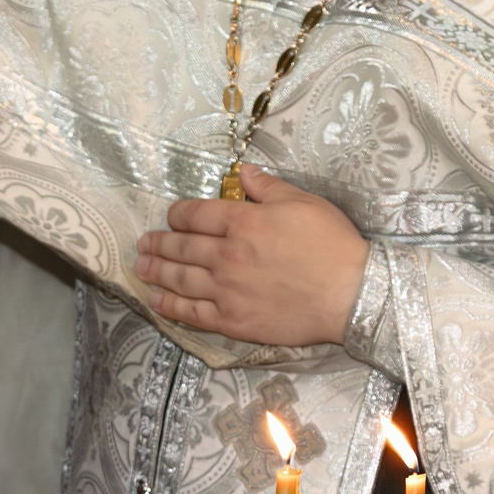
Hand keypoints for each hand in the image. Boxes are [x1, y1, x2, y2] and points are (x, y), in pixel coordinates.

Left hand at [133, 165, 370, 347]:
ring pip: (179, 280)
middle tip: (143, 242)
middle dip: (158, 243)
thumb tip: (242, 172)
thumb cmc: (332, 245)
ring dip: (155, 271)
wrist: (352, 294)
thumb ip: (267, 187)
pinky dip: (170, 306)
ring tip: (140, 266)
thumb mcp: (303, 202)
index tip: (172, 216)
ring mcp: (227, 291)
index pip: (196, 215)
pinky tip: (157, 301)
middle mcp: (227, 256)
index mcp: (243, 223)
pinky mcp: (233, 321)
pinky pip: (192, 313)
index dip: (178, 214)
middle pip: (181, 247)